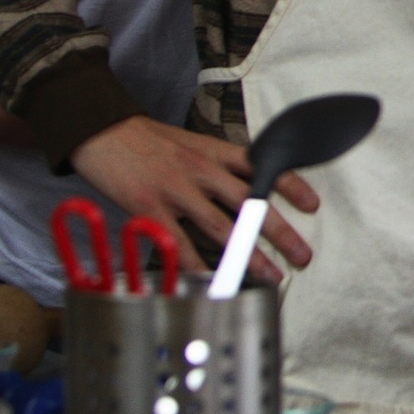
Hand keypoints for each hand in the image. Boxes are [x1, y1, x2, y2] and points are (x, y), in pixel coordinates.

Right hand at [69, 116, 319, 279]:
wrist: (100, 131)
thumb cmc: (147, 141)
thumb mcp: (190, 142)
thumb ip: (216, 164)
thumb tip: (244, 188)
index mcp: (214, 151)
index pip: (261, 165)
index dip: (289, 184)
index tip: (313, 204)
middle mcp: (201, 169)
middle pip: (249, 202)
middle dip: (280, 231)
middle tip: (303, 254)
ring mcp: (176, 190)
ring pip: (221, 227)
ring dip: (248, 255)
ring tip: (270, 276)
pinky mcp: (148, 208)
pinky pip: (178, 243)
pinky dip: (196, 265)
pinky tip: (212, 282)